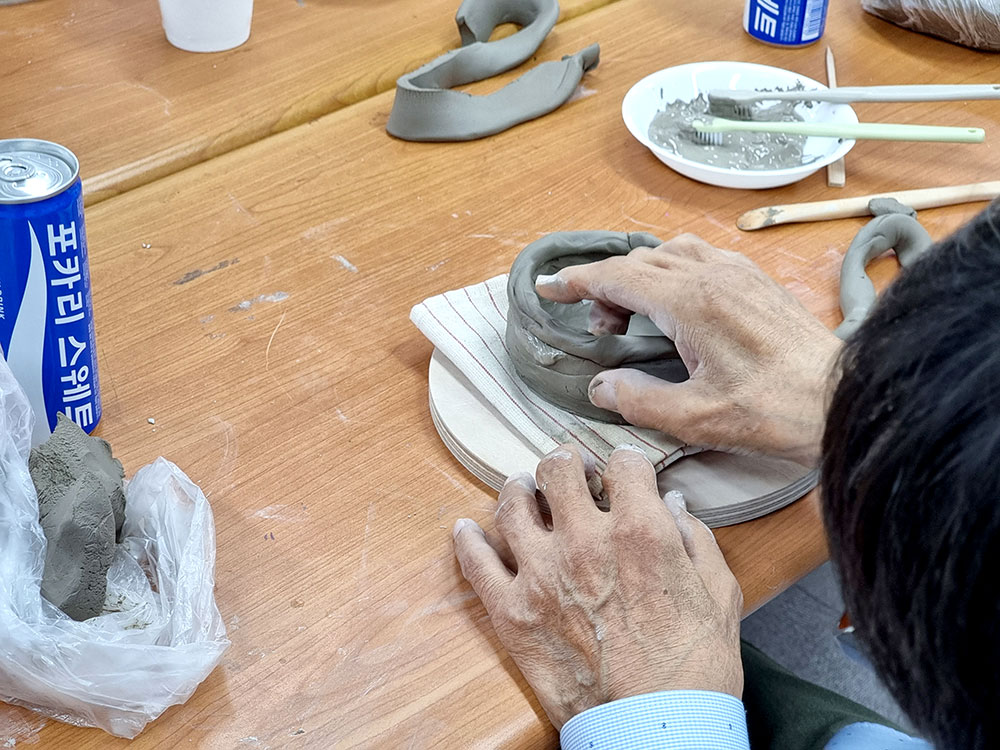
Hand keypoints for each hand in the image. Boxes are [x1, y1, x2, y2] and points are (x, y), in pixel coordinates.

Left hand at [453, 444, 743, 729]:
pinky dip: (469, 540)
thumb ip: (696, 540)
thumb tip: (673, 506)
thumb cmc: (695, 667)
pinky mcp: (512, 611)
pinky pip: (476, 562)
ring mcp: (541, 574)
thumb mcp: (719, 595)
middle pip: (557, 470)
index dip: (624, 463)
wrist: (655, 728)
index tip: (621, 472)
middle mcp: (584, 541)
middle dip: (565, 463)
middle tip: (567, 471)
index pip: (622, 464)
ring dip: (518, 491)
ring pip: (512, 505)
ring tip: (523, 491)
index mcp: (639, 530)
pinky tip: (468, 529)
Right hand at [535, 234, 840, 464]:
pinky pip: (699, 255)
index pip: (617, 277)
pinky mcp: (755, 280)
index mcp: (690, 302)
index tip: (549, 288)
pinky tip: (675, 301)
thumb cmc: (773, 411)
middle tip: (598, 328)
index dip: (577, 281)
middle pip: (639, 261)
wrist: (842, 399)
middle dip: (605, 286)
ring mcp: (737, 272)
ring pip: (669, 252)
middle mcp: (712, 274)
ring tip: (632, 315)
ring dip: (639, 274)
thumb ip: (638, 400)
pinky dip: (670, 268)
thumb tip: (601, 385)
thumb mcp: (696, 419)